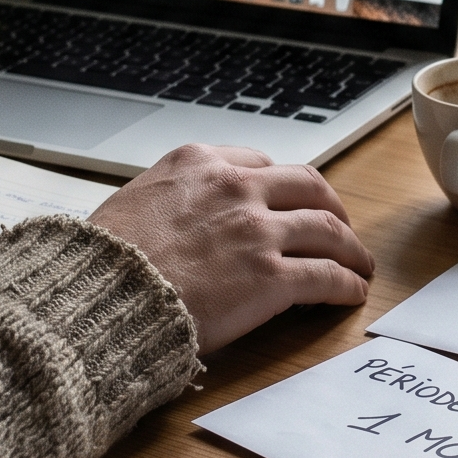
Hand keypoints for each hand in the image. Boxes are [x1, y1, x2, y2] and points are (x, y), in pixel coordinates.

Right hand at [91, 144, 374, 354]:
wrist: (99, 295)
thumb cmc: (103, 259)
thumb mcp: (134, 201)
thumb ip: (172, 198)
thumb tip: (182, 217)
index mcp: (198, 163)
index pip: (261, 164)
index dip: (284, 186)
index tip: (292, 201)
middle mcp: (235, 187)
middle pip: (308, 187)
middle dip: (331, 206)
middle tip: (340, 227)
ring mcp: (256, 231)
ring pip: (327, 229)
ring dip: (350, 247)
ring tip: (358, 264)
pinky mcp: (270, 278)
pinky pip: (325, 276)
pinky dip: (346, 283)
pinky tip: (352, 292)